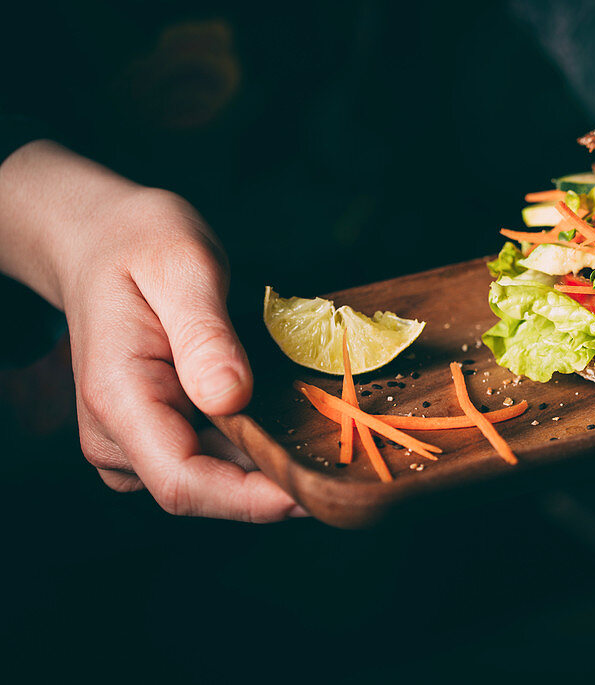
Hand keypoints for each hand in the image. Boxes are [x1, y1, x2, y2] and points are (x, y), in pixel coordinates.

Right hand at [0, 141, 302, 520]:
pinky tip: (290, 424)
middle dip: (273, 483)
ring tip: (325, 435)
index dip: (250, 500)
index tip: (313, 490)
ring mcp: (132, 440)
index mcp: (118, 396)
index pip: (182, 480)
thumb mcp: (182, 266)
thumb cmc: (141, 243)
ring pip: (212, 480)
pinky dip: (254, 449)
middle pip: (203, 489)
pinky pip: (212, 459)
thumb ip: (205, 333)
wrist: (101, 241)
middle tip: (345, 459)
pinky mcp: (155, 435)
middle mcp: (116, 434)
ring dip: (268, 467)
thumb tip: (231, 398)